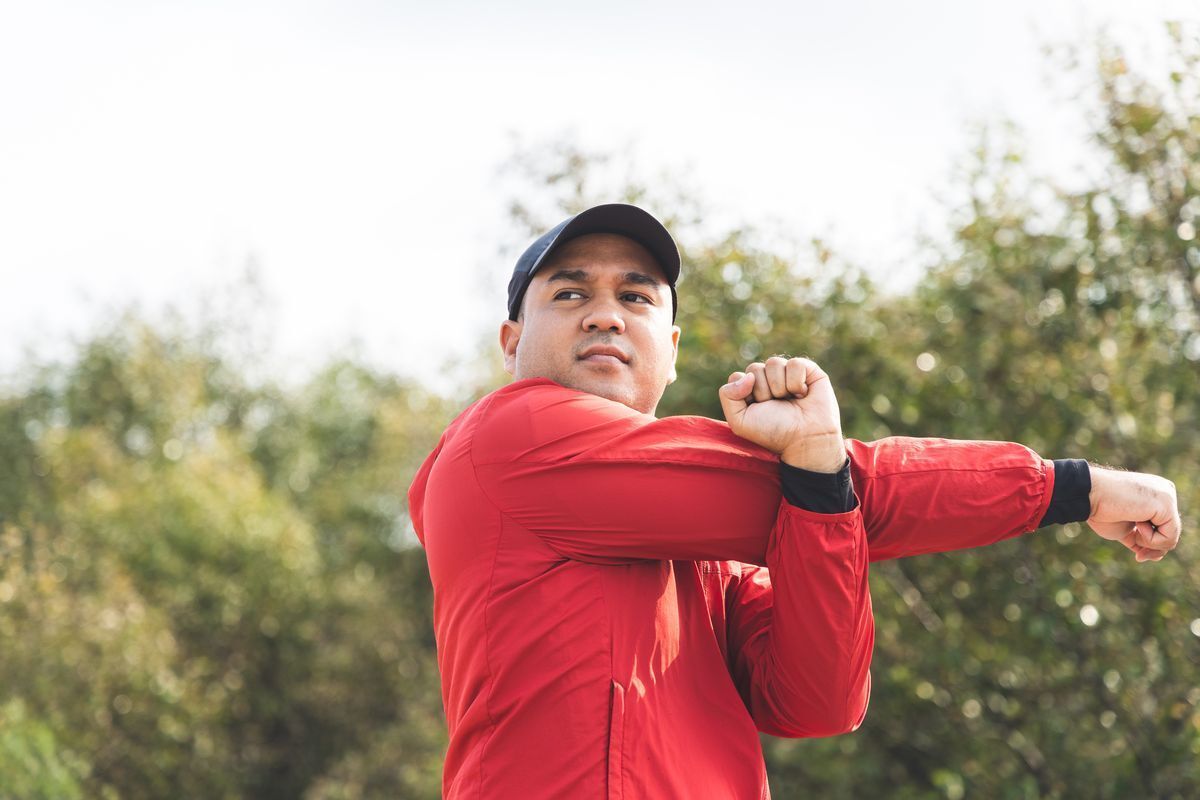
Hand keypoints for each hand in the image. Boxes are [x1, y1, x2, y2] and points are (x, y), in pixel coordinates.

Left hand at [717, 356, 846, 471]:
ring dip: (780, 387)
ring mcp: (788, 374)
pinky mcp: (808, 370)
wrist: (805, 440)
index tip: (758, 410)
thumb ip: (728, 394)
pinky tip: (803, 394)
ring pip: (773, 363)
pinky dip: (797, 382)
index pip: (738, 376)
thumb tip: (747, 374)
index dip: (745, 393)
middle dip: (763, 391)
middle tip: (776, 407)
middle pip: (754, 368)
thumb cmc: (773, 433)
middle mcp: (769, 381)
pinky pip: (795, 363)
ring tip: (790, 401)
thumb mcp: (739, 421)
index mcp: (751, 391)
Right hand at [1086, 467, 1181, 562]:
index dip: (1151, 545)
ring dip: (1150, 543)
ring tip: (1134, 530)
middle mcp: (1166, 493)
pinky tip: (1138, 524)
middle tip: (1138, 556)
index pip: (1164, 528)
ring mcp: (1167, 496)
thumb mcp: (1125, 530)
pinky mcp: (1166, 504)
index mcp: (1156, 496)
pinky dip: (1152, 540)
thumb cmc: (1101, 510)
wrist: (1089, 495)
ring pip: (1172, 537)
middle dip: (1153, 549)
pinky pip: (1169, 536)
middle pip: (1171, 533)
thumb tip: (1158, 557)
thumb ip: (1142, 540)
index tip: (1137, 555)